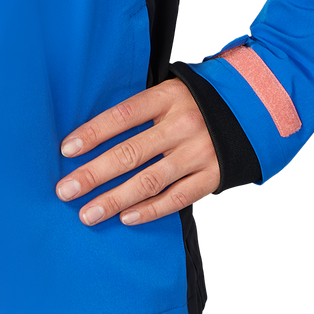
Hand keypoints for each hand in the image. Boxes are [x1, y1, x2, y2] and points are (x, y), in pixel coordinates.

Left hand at [56, 78, 219, 225]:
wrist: (248, 110)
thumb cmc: (192, 104)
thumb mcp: (168, 94)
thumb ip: (138, 113)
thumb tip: (91, 137)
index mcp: (167, 98)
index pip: (122, 115)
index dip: (93, 133)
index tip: (66, 150)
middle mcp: (183, 125)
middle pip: (131, 152)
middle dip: (94, 174)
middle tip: (65, 190)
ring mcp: (199, 153)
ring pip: (149, 180)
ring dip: (115, 199)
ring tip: (88, 213)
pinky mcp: (212, 177)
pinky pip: (177, 198)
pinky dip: (150, 210)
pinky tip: (126, 218)